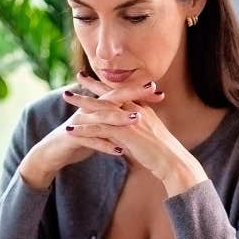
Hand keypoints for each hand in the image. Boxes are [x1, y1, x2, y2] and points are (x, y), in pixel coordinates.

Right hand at [17, 78, 163, 190]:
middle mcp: (89, 109)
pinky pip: (91, 140)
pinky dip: (105, 145)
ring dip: (119, 118)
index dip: (138, 92)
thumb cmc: (80, 138)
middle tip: (151, 89)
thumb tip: (137, 117)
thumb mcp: (101, 128)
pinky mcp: (73, 137)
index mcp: (97, 106)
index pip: (120, 95)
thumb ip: (116, 121)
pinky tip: (119, 151)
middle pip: (112, 97)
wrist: (53, 152)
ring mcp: (80, 122)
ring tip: (137, 118)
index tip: (159, 93)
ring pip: (101, 117)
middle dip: (131, 93)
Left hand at [65, 72, 206, 195]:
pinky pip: (100, 129)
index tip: (102, 77)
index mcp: (143, 110)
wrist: (173, 163)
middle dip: (93, 84)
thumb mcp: (149, 139)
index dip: (111, 84)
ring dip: (82, 102)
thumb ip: (136, 134)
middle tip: (78, 75)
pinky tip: (70, 129)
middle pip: (111, 94)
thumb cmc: (164, 155)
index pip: (124, 92)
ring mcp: (130, 121)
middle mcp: (137, 111)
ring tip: (66, 97)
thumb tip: (127, 137)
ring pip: (102, 108)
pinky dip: (84, 128)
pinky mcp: (125, 134)